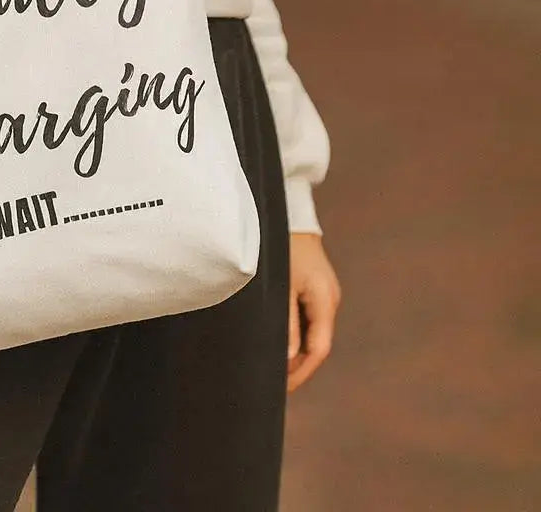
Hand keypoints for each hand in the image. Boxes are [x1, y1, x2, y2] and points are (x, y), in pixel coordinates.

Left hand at [287, 232, 340, 391]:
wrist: (288, 213)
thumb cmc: (282, 248)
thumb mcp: (281, 287)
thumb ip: (287, 323)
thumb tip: (288, 358)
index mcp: (325, 301)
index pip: (319, 350)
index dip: (301, 372)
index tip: (281, 388)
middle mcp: (329, 300)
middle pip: (317, 344)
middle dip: (298, 366)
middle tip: (274, 383)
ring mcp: (324, 294)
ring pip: (313, 333)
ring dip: (296, 351)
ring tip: (272, 366)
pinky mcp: (315, 288)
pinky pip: (308, 319)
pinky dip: (295, 334)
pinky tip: (279, 340)